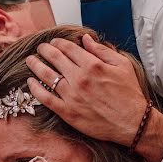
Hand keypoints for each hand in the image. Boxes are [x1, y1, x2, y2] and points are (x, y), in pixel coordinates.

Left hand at [25, 34, 162, 161]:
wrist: (132, 122)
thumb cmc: (129, 94)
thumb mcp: (122, 65)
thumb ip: (102, 51)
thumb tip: (86, 39)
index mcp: (92, 65)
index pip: (68, 48)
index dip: (57, 43)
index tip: (53, 42)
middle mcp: (80, 79)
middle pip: (55, 59)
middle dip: (44, 51)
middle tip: (39, 48)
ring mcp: (72, 96)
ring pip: (47, 76)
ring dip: (36, 66)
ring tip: (30, 61)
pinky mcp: (67, 112)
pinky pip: (46, 98)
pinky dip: (36, 89)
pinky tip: (30, 83)